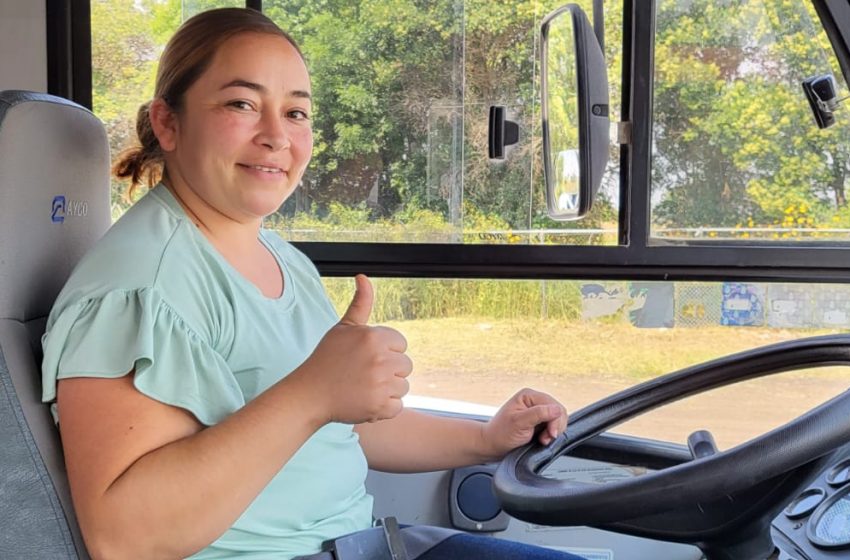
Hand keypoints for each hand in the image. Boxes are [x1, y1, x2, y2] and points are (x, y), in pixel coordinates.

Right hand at [301, 275, 411, 424]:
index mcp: (374, 337)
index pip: (401, 344)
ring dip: (387, 389)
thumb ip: (360, 303)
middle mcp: (380, 359)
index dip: (385, 351)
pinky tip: (365, 401)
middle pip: (405, 366)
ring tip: (363, 387)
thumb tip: (363, 276)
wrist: (309, 394)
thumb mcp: (343, 328)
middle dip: (388, 371)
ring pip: (403, 386)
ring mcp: (381, 384)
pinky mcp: (379, 406)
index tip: (366, 358)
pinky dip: (384, 408)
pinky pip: (397, 406)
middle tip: (363, 374)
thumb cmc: (327, 359)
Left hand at [480, 388, 567, 458]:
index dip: (555, 420)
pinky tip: (542, 439)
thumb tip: (557, 409)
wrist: (492, 445)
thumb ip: (538, 414)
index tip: (551, 434)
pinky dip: (551, 434)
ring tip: (542, 439)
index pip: (552, 405)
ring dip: (553, 431)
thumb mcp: (519, 423)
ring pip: (558, 419)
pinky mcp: (539, 421)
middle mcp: (534, 401)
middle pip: (558, 411)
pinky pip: (553, 426)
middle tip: (545, 438)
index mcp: (528, 395)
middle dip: (555, 427)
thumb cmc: (500, 434)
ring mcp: (537, 411)